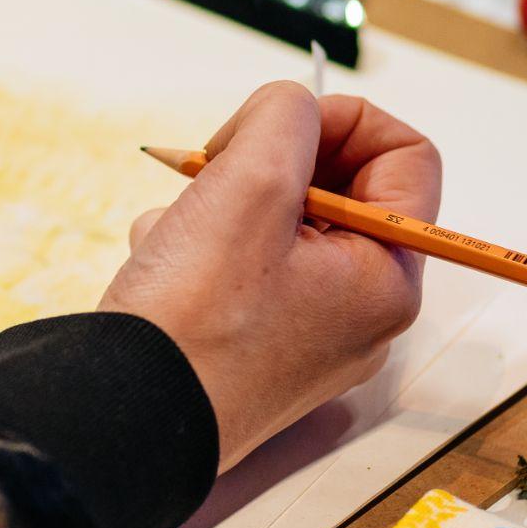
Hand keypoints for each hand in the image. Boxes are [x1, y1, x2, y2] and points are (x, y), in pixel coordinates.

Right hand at [99, 83, 441, 468]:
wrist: (120, 419)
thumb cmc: (193, 319)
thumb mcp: (250, 183)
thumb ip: (286, 118)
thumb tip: (292, 108)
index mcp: (386, 278)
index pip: (406, 157)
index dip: (342, 119)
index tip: (274, 126)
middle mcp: (358, 311)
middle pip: (336, 186)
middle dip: (267, 164)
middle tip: (214, 171)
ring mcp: (305, 333)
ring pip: (276, 221)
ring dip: (221, 203)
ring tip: (179, 232)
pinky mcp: (254, 347)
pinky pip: (240, 265)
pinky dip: (197, 246)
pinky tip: (162, 266)